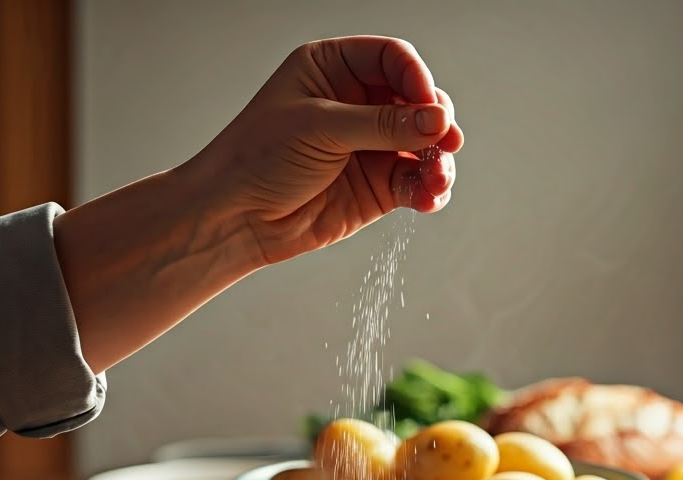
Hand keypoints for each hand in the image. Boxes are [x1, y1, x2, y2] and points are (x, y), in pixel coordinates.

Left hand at [189, 36, 463, 265]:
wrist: (237, 217)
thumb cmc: (258, 159)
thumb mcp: (319, 128)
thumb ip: (380, 125)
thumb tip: (435, 120)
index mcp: (333, 69)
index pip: (393, 59)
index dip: (417, 79)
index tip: (430, 106)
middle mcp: (356, 104)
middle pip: (417, 102)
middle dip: (436, 123)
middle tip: (445, 143)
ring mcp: (369, 147)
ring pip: (422, 146)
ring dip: (437, 162)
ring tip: (437, 179)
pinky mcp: (376, 187)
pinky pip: (414, 183)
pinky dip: (427, 190)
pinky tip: (429, 198)